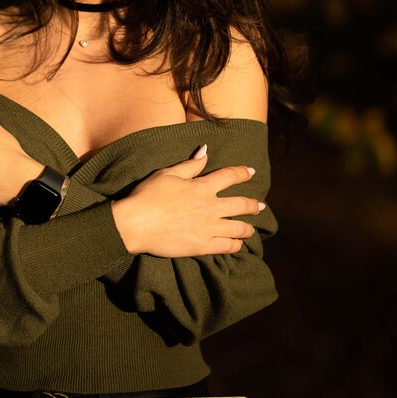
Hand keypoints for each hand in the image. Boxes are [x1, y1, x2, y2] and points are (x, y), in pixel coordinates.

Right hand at [111, 147, 263, 257]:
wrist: (136, 223)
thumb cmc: (148, 195)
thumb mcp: (168, 174)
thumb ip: (190, 165)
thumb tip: (205, 151)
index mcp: (202, 187)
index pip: (229, 176)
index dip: (242, 173)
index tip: (252, 172)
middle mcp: (210, 207)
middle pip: (241, 204)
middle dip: (253, 205)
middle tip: (261, 206)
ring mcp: (208, 228)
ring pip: (238, 228)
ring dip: (247, 227)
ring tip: (251, 229)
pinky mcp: (202, 246)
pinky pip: (226, 246)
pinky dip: (235, 245)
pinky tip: (237, 245)